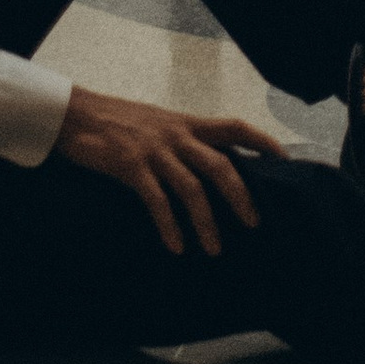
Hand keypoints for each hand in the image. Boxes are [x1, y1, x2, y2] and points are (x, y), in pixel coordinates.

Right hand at [54, 84, 285, 256]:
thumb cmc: (122, 122)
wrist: (79, 114)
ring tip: (215, 249)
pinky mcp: (131, 167)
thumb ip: (186, 141)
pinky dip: (169, 226)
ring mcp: (155, 150)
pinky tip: (177, 247)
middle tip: (254, 223)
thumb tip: (214, 165)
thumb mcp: (161, 124)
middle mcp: (177, 134)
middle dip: (240, 195)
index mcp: (188, 122)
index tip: (284, 160)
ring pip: (192, 188)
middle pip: (220, 164)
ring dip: (206, 222)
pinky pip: (157, 200)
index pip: (235, 126)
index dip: (263, 141)